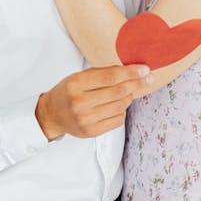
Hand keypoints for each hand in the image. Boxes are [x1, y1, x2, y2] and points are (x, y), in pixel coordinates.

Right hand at [35, 64, 152, 140]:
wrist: (52, 114)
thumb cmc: (68, 91)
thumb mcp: (79, 76)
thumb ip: (102, 73)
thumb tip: (131, 71)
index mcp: (76, 84)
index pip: (109, 77)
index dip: (130, 73)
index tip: (144, 69)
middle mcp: (79, 102)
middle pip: (117, 92)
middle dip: (136, 84)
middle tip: (148, 79)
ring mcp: (85, 119)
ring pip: (120, 106)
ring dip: (129, 97)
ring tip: (129, 91)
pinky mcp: (91, 131)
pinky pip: (117, 120)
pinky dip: (122, 110)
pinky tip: (119, 105)